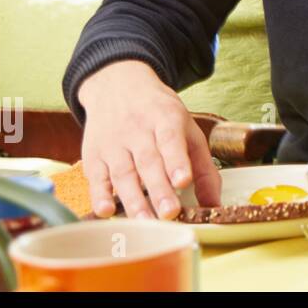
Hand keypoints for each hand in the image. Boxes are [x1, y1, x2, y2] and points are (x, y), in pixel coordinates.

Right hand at [76, 60, 220, 219]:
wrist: (118, 86)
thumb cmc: (159, 114)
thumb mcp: (187, 130)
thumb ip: (203, 167)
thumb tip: (214, 205)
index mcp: (166, 118)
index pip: (171, 140)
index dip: (177, 161)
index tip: (184, 181)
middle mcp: (137, 130)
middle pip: (148, 162)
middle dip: (159, 189)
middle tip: (170, 213)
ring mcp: (113, 143)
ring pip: (123, 173)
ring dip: (133, 199)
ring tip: (146, 221)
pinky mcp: (93, 155)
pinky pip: (96, 177)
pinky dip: (99, 195)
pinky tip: (107, 212)